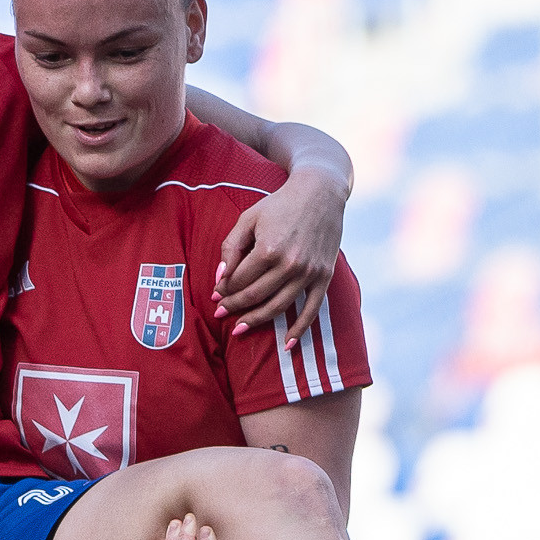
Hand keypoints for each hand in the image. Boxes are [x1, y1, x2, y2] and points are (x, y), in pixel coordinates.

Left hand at [215, 161, 350, 336]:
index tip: (216, 295)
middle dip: (234, 307)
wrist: (320, 193)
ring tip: (239, 329)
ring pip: (278, 307)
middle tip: (220, 313)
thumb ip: (231, 247)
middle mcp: (290, 264)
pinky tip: (287, 346)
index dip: (224, 289)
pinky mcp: (324, 276)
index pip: (239, 280)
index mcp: (268, 249)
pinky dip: (299, 330)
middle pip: (255, 296)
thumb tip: (221, 277)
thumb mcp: (249, 218)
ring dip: (256, 321)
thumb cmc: (279, 204)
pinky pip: (311, 310)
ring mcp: (309, 272)